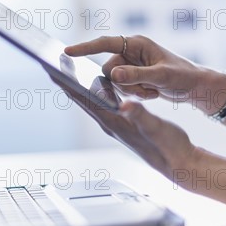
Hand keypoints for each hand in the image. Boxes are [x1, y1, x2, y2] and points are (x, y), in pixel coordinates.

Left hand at [47, 72, 196, 175]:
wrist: (177, 162)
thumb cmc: (168, 145)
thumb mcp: (155, 127)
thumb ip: (140, 115)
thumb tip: (126, 104)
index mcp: (112, 120)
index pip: (82, 98)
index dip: (65, 81)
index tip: (48, 66)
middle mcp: (108, 122)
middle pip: (79, 98)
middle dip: (63, 80)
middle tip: (47, 62)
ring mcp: (114, 123)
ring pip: (89, 100)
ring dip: (76, 85)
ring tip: (64, 69)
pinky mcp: (122, 123)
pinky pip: (101, 103)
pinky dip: (93, 91)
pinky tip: (94, 84)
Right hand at [65, 35, 225, 110]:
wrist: (196, 87)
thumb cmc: (183, 77)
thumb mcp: (161, 76)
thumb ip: (136, 75)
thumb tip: (112, 74)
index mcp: (137, 43)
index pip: (105, 44)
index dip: (85, 48)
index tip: (66, 51)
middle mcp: (131, 52)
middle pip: (109, 70)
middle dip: (125, 83)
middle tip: (148, 89)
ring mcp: (131, 65)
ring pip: (114, 82)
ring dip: (131, 91)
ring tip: (153, 91)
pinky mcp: (133, 77)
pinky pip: (122, 88)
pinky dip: (135, 94)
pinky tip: (152, 93)